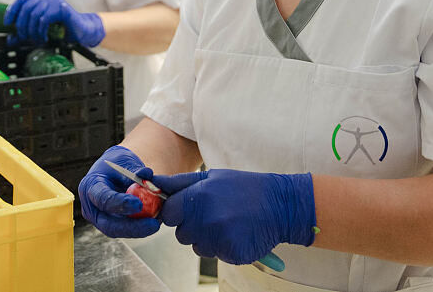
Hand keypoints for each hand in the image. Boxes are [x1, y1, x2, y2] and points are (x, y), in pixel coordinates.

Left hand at [6, 0, 104, 46]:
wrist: (81, 30)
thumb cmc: (62, 29)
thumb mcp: (41, 28)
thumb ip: (26, 32)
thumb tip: (10, 39)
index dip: (12, 11)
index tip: (7, 23)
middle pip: (26, 8)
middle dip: (22, 25)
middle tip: (24, 36)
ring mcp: (55, 0)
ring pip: (34, 14)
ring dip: (32, 30)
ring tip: (36, 39)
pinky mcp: (61, 8)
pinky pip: (44, 19)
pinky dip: (40, 30)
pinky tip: (43, 37)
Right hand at [78, 146, 160, 238]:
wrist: (115, 171)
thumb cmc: (118, 164)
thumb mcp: (125, 162)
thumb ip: (135, 171)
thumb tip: (148, 175)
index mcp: (90, 186)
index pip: (103, 199)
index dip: (120, 204)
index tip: (139, 204)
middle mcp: (92, 207)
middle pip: (109, 225)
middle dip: (132, 227)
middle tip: (154, 224)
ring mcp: (101, 219)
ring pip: (119, 231)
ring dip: (140, 229)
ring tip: (158, 222)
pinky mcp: (112, 225)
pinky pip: (127, 230)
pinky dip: (141, 227)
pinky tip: (156, 222)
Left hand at [150, 169, 315, 265]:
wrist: (281, 205)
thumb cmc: (243, 188)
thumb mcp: (211, 176)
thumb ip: (179, 183)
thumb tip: (152, 182)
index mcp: (198, 196)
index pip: (169, 213)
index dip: (176, 212)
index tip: (187, 209)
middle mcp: (206, 219)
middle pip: (181, 234)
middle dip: (192, 226)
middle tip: (213, 214)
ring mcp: (219, 238)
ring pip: (198, 246)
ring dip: (208, 238)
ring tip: (228, 222)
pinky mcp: (231, 254)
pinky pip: (216, 255)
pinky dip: (224, 247)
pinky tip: (237, 233)